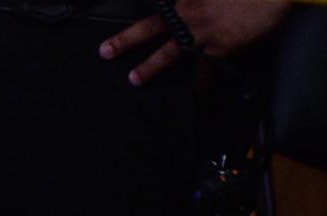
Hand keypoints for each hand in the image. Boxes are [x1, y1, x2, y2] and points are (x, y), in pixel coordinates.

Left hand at [100, 0, 286, 83]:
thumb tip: (204, 3)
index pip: (162, 3)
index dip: (145, 16)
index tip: (116, 35)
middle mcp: (192, 10)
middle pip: (152, 25)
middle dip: (126, 39)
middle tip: (104, 51)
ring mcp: (204, 29)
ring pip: (169, 51)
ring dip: (150, 66)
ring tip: (133, 79)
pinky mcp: (222, 44)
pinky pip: (206, 69)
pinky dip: (200, 84)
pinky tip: (194, 95)